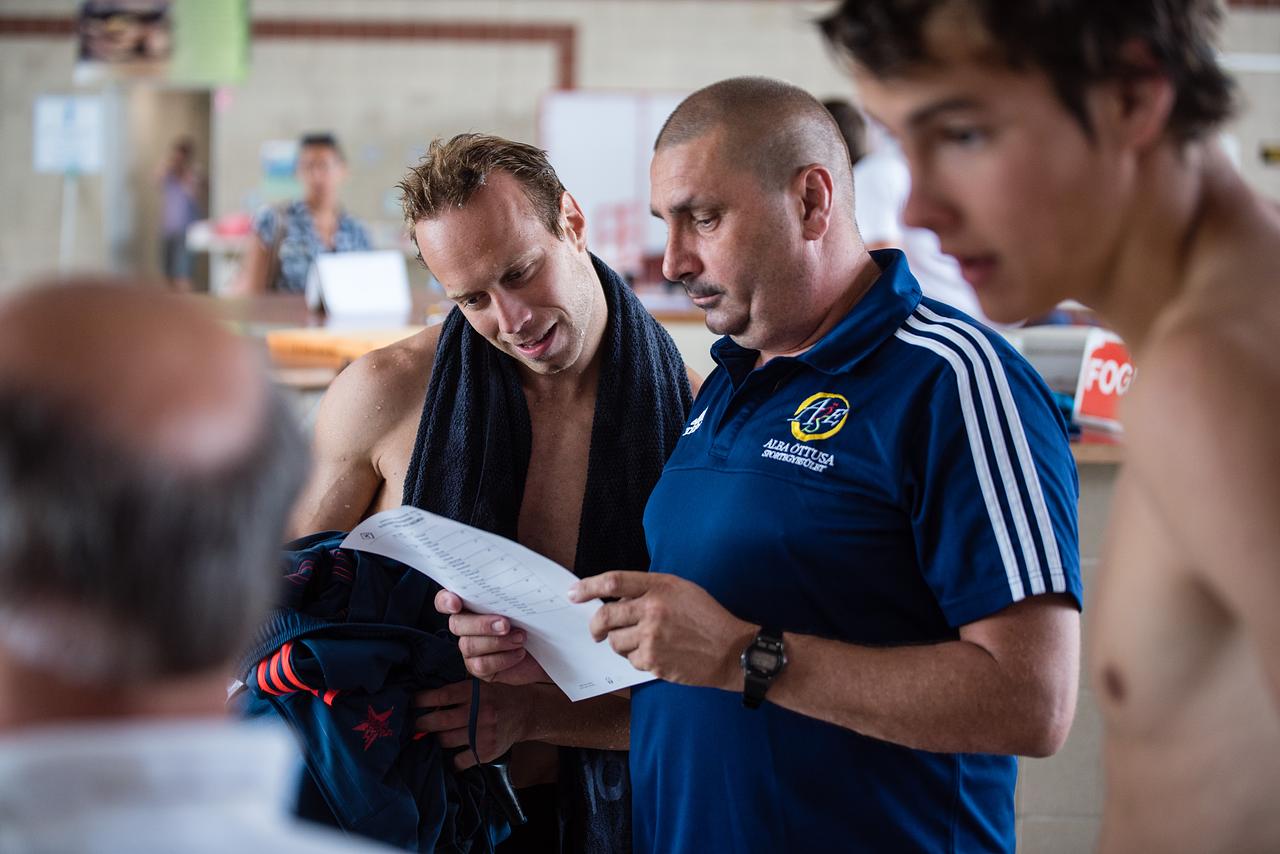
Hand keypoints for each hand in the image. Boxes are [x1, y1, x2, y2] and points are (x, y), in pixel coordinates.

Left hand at [415, 680, 533, 769]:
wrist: (525, 712)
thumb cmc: (496, 696)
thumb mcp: (480, 685)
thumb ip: (458, 690)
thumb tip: (425, 698)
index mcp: (474, 692)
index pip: (441, 696)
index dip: (422, 700)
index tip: (412, 703)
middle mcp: (477, 712)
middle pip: (439, 722)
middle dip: (422, 724)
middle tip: (416, 724)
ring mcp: (482, 734)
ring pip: (445, 741)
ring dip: (438, 739)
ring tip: (436, 735)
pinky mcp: (486, 751)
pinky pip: (459, 761)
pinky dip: (452, 760)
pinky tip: (452, 754)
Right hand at [435, 589, 549, 684]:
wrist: (553, 647)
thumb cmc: (538, 618)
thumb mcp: (529, 601)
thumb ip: (517, 589)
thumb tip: (520, 574)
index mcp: (472, 603)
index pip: (445, 600)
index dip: (445, 601)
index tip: (457, 602)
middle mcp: (466, 625)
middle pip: (457, 624)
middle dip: (481, 624)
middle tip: (507, 623)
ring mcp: (471, 647)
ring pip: (469, 646)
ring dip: (497, 642)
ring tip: (521, 639)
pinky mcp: (480, 668)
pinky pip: (481, 666)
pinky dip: (502, 659)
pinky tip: (519, 653)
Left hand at [568, 571, 755, 690]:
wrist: (731, 650)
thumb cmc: (707, 618)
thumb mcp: (681, 590)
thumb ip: (649, 590)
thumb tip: (616, 600)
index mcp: (660, 586)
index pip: (613, 582)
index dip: (588, 587)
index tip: (574, 593)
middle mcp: (653, 609)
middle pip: (605, 616)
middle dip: (596, 626)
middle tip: (597, 631)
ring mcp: (652, 637)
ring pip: (615, 642)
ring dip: (621, 643)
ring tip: (641, 642)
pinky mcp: (654, 661)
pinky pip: (630, 660)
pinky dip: (637, 658)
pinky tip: (657, 654)